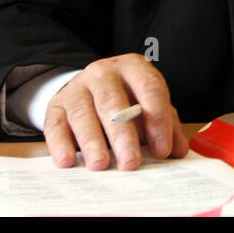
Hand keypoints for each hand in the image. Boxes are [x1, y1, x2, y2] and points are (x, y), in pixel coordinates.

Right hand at [43, 53, 187, 169]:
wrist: (90, 87)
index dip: (157, 120)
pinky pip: (55, 125)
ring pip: (84, 114)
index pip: (149, 88)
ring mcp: (77, 88)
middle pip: (113, 103)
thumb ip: (166, 125)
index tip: (161, 149)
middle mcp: (104, 73)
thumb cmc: (127, 99)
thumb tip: (178, 151)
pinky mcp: (56, 105)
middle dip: (123, 136)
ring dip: (92, 142)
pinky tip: (68, 161)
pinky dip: (60, 144)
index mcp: (134, 68)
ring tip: (101, 164)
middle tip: (130, 163)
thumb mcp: (149, 105)